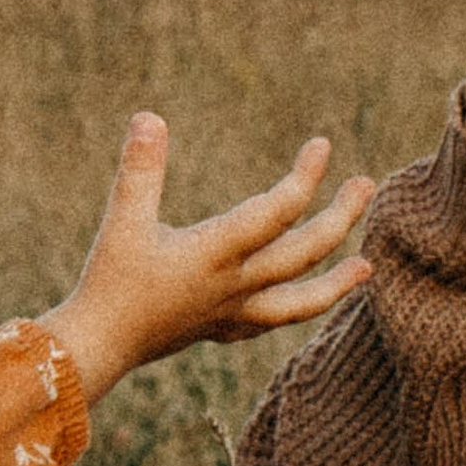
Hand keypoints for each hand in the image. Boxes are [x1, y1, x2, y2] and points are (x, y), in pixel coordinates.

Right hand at [41, 116, 374, 407]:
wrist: (97, 348)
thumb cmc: (108, 282)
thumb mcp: (121, 220)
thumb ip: (139, 169)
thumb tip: (149, 117)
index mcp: (215, 254)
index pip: (277, 213)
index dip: (305, 178)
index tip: (322, 145)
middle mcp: (235, 285)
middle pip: (305, 253)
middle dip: (340, 218)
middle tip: (365, 185)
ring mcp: (232, 312)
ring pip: (301, 302)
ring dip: (337, 282)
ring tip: (367, 266)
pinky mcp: (221, 328)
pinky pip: (273, 320)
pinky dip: (299, 308)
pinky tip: (310, 299)